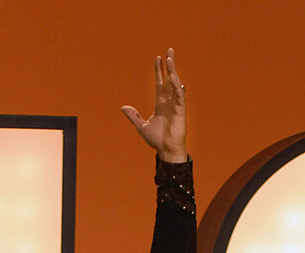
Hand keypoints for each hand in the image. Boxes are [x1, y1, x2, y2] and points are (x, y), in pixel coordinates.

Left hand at [120, 48, 187, 162]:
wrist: (166, 150)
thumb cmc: (156, 140)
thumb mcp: (141, 126)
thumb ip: (134, 116)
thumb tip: (123, 107)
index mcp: (160, 104)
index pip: (159, 83)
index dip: (159, 71)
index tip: (158, 58)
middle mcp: (169, 101)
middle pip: (169, 78)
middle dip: (169, 65)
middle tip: (169, 50)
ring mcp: (175, 104)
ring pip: (174, 83)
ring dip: (173, 70)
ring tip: (170, 58)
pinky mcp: (180, 110)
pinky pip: (179, 95)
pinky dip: (176, 86)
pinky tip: (173, 76)